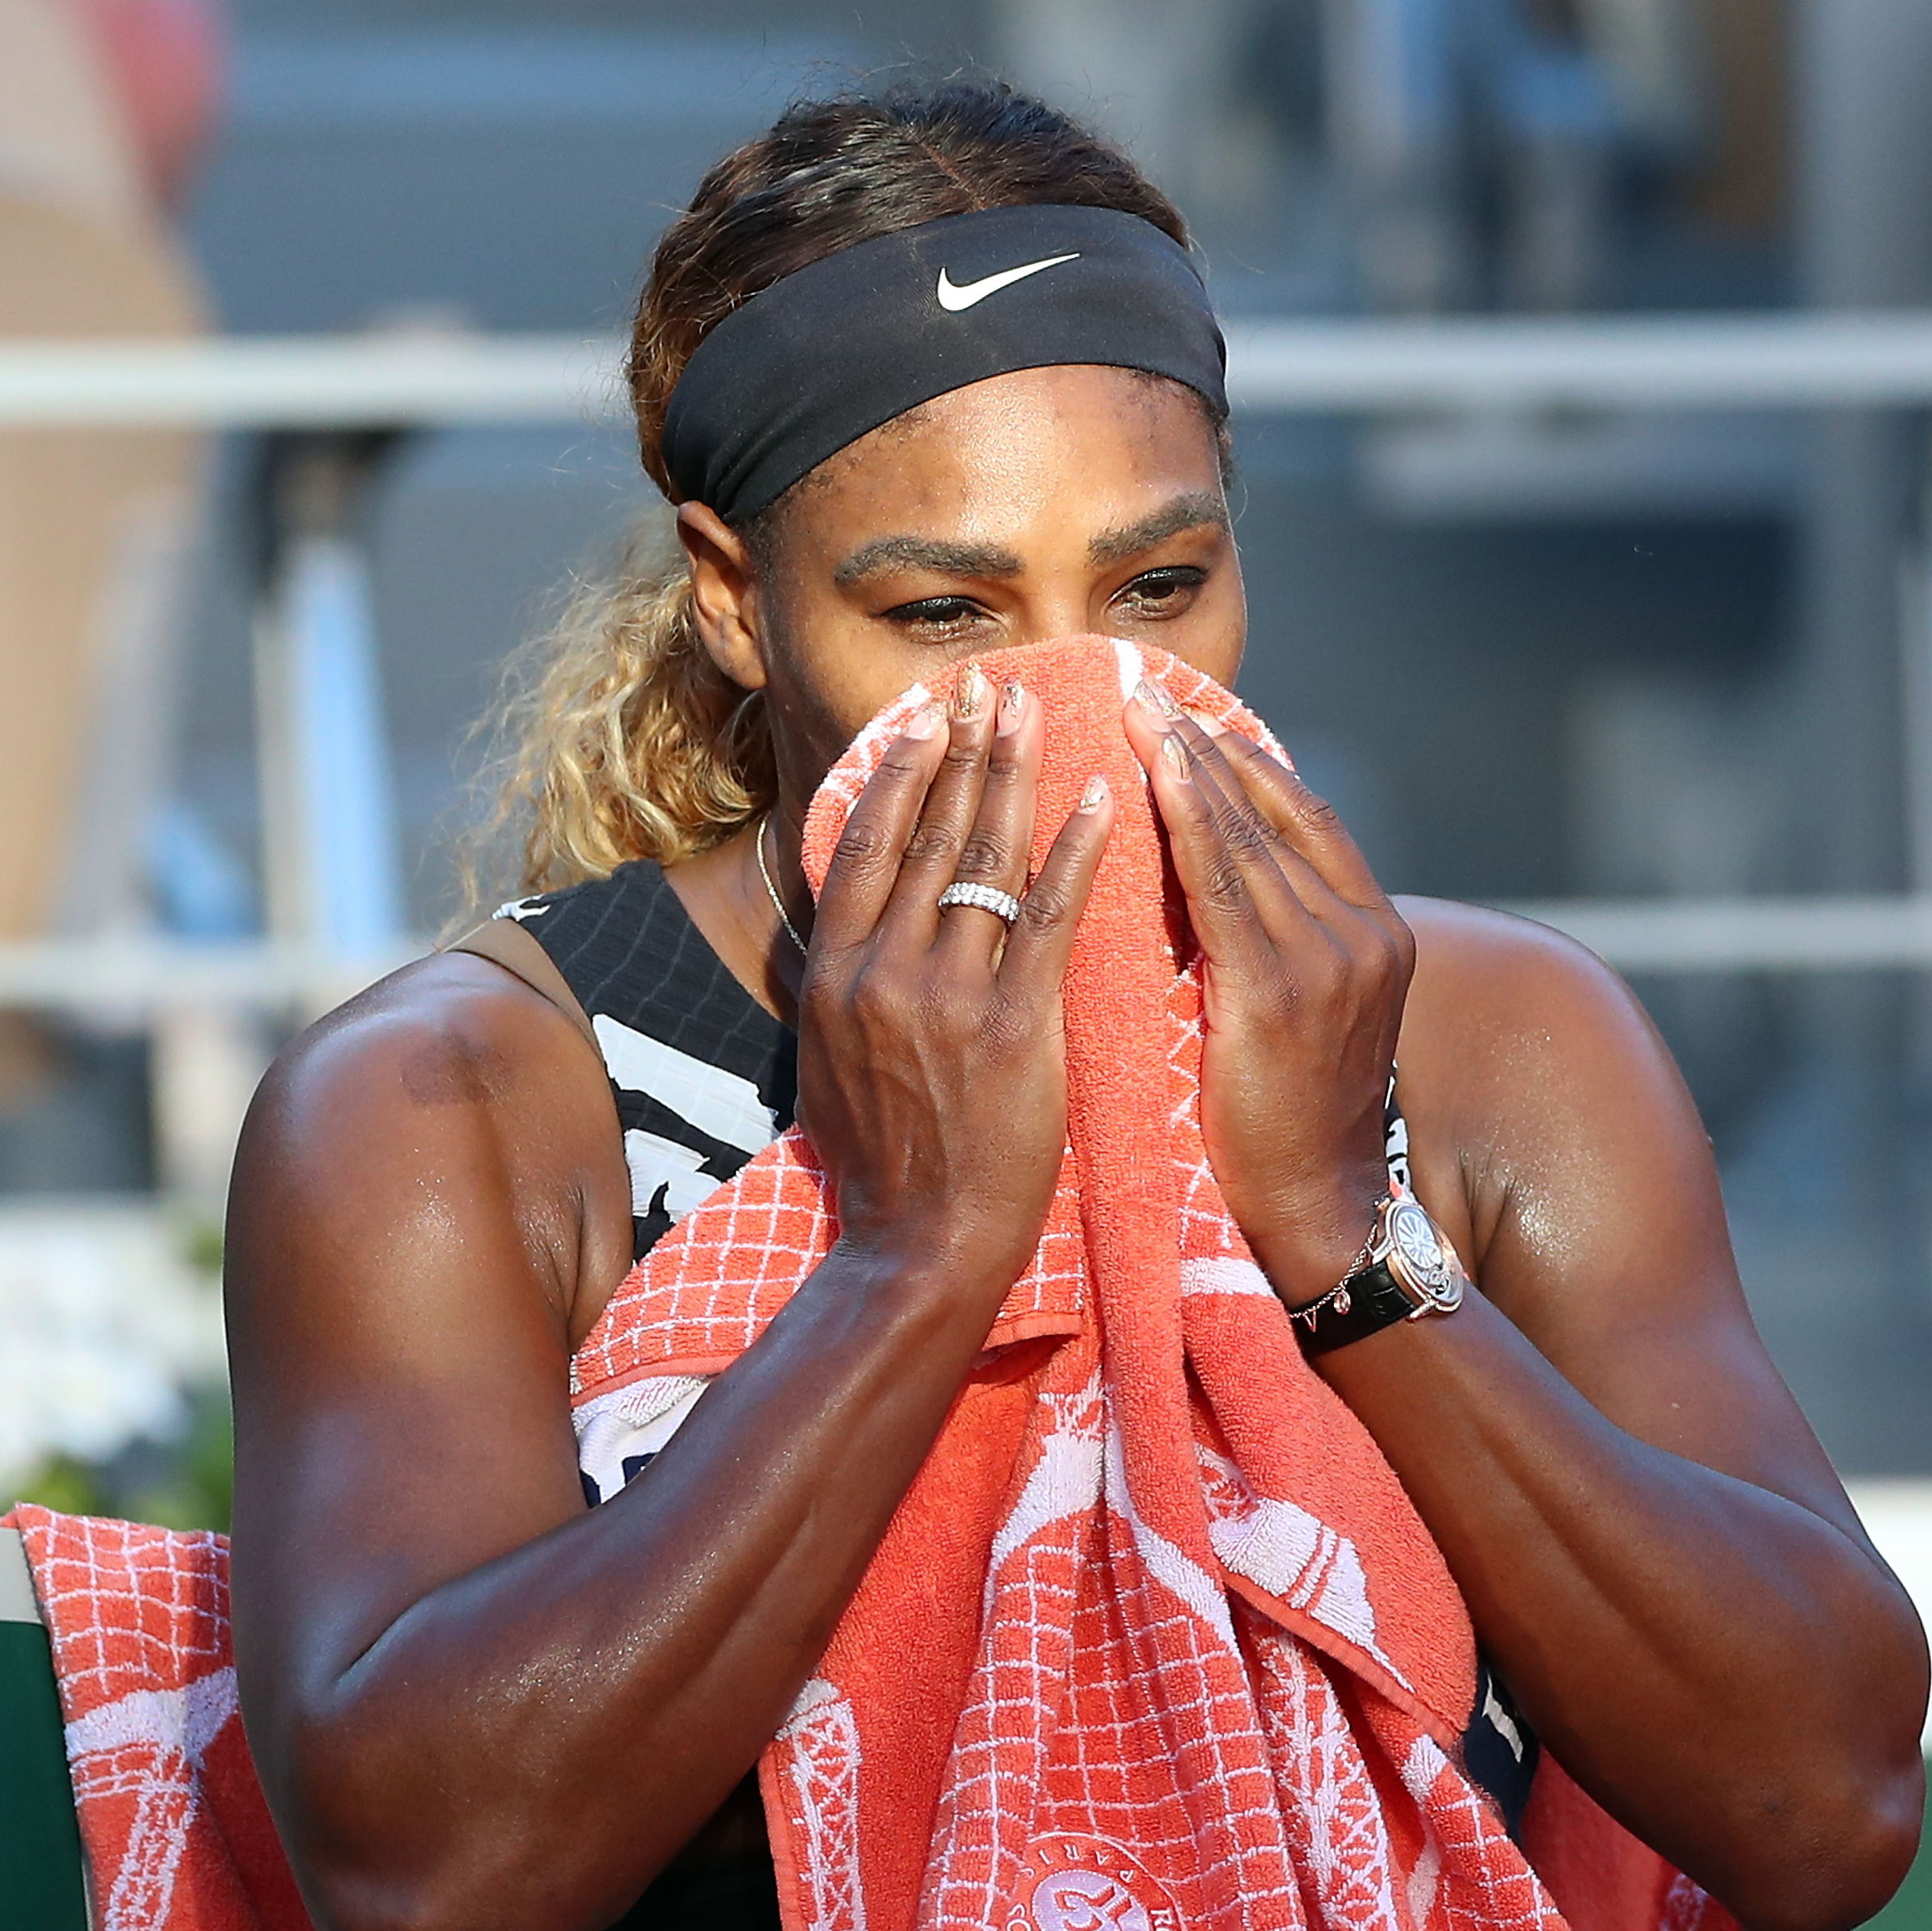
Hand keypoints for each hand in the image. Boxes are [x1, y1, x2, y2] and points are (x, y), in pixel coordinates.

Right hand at [794, 665, 1114, 1301]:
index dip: (899, 772)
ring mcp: (947, 996)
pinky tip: (1099, 798)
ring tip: (1036, 710)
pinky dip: (1076, 850)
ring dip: (1013, 774)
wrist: (921, 1247)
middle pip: (928, 833)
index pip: (866, 846)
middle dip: (960, 749)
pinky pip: (1050, 917)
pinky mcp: (1014, 1026)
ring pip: (985, 859)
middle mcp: (883, 970)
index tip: (924, 717)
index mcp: (836, 975)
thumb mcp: (832, 1066)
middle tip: (986, 683)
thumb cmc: (886, 1168)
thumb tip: (848, 928)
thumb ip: (843, 991)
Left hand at [1125, 686, 1416, 1307]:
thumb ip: (1271, 947)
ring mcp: (1330, 961)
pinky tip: (1154, 772)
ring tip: (1134, 710)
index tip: (1193, 715)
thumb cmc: (1285, 1127)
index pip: (1307, 822)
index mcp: (1378, 935)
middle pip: (1276, 814)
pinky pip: (1224, 887)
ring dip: (1188, 766)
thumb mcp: (1295, 1017)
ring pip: (1248, 838)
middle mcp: (1364, 935)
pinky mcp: (1282, 993)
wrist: (1317, 1215)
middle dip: (1208, 748)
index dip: (1249, 764)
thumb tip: (1205, 887)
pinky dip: (1189, 822)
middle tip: (1145, 688)